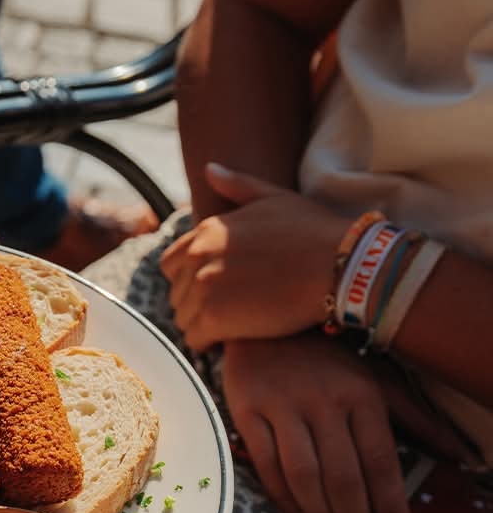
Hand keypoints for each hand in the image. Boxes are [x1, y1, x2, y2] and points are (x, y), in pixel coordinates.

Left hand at [160, 164, 345, 350]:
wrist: (340, 264)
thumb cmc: (314, 231)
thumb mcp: (274, 197)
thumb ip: (237, 186)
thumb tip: (209, 169)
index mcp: (206, 231)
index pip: (171, 264)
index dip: (190, 279)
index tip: (214, 288)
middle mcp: (198, 257)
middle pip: (176, 293)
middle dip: (196, 304)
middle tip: (227, 311)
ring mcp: (204, 288)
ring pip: (183, 318)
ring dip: (202, 325)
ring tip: (231, 325)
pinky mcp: (216, 318)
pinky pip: (195, 338)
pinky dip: (209, 342)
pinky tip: (230, 339)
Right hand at [221, 334, 415, 512]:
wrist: (264, 322)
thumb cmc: (327, 359)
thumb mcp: (378, 380)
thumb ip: (418, 419)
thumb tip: (463, 457)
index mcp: (362, 394)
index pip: (382, 464)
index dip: (392, 510)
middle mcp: (324, 401)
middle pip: (344, 477)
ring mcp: (283, 407)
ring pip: (305, 477)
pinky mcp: (247, 412)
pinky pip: (267, 468)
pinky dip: (286, 501)